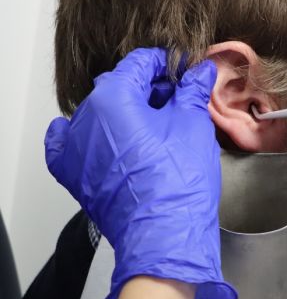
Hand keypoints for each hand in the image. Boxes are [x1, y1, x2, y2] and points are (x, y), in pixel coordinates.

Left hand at [45, 48, 236, 298]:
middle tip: (178, 97)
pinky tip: (107, 137)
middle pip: (119, 87)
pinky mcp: (74, 174)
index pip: (139, 63)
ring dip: (126, 111)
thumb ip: (193, 91)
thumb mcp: (193, 125)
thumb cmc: (179, 181)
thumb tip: (201, 71)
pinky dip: (89, 135)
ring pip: (100, 114)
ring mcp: (76, 147)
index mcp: (113, 96)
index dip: (166, 63)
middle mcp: (86, 117)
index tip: (184, 69)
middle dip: (148, 87)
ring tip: (156, 123)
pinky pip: (72, 143)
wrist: (164, 235)